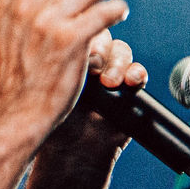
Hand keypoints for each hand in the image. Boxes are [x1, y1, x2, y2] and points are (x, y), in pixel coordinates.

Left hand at [37, 33, 151, 170]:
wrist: (72, 156)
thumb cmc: (53, 123)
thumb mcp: (51, 90)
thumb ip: (60, 66)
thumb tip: (71, 44)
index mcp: (69, 56)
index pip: (79, 32)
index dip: (83, 35)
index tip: (81, 49)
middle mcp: (92, 62)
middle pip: (104, 38)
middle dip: (102, 50)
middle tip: (95, 66)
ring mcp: (112, 75)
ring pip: (122, 53)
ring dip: (119, 63)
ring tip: (110, 82)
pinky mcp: (130, 91)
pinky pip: (138, 74)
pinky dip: (138, 73)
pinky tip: (132, 80)